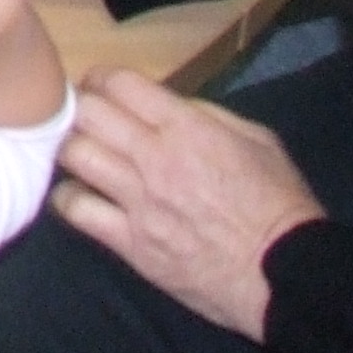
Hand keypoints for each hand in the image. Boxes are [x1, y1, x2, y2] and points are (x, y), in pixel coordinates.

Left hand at [53, 69, 323, 342]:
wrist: (285, 274)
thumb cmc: (279, 204)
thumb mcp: (257, 139)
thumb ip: (206, 114)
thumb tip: (165, 103)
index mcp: (187, 128)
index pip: (120, 83)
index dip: (102, 78)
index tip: (100, 86)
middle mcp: (155, 158)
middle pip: (88, 112)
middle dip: (81, 107)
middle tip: (85, 117)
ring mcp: (139, 201)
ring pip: (74, 155)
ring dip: (69, 148)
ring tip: (79, 152)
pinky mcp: (131, 243)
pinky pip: (76, 210)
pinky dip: (68, 197)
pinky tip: (77, 194)